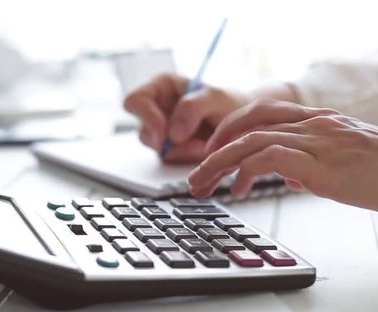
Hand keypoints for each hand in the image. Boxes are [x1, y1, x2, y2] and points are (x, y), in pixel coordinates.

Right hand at [123, 73, 249, 162]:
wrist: (243, 124)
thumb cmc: (229, 103)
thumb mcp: (215, 98)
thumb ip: (193, 108)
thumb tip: (172, 134)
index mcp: (161, 86)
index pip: (134, 101)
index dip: (145, 117)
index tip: (165, 132)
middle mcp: (157, 108)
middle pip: (143, 130)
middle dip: (168, 142)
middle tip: (191, 143)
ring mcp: (162, 130)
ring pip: (156, 148)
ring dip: (181, 151)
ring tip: (204, 144)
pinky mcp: (170, 148)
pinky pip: (170, 159)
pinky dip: (187, 157)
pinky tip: (202, 149)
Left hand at [188, 100, 377, 218]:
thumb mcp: (344, 162)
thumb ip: (312, 163)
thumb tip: (290, 176)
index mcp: (317, 120)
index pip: (261, 113)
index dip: (230, 129)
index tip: (214, 150)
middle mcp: (312, 124)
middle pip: (247, 125)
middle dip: (214, 148)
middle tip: (197, 173)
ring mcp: (315, 140)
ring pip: (250, 141)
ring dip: (219, 164)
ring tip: (203, 185)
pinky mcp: (320, 163)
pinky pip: (268, 159)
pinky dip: (245, 173)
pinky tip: (237, 190)